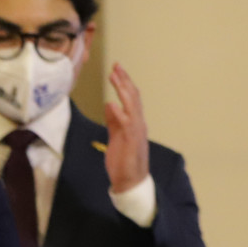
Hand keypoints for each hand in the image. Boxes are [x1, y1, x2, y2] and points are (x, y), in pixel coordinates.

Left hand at [103, 63, 150, 192]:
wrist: (130, 181)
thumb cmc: (123, 160)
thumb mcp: (116, 136)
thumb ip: (114, 121)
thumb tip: (109, 105)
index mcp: (134, 122)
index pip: (131, 98)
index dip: (124, 83)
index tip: (116, 70)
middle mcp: (138, 123)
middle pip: (133, 97)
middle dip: (124, 81)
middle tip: (116, 66)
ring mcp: (136, 131)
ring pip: (132, 106)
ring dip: (123, 90)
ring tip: (115, 77)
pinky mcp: (131, 141)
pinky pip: (126, 124)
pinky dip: (119, 113)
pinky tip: (111, 104)